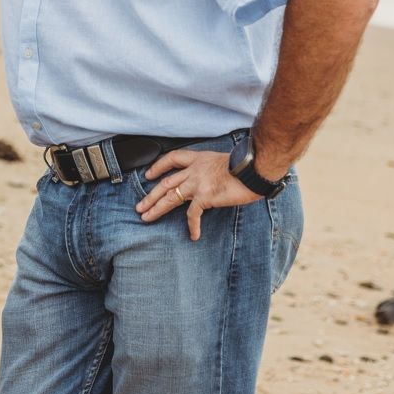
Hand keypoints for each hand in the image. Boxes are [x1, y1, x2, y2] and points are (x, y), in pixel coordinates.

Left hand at [135, 150, 261, 240]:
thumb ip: (210, 169)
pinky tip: (193, 235)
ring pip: (170, 197)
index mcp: (198, 159)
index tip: (148, 175)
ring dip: (156, 208)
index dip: (157, 167)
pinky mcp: (204, 197)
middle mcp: (193, 170)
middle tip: (139, 206)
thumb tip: (208, 178)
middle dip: (150, 195)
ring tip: (146, 217)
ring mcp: (197, 183)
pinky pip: (193, 214)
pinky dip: (192, 226)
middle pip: (165, 183)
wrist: (253, 169)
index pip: (171, 159)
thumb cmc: (245, 166)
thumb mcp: (222, 160)